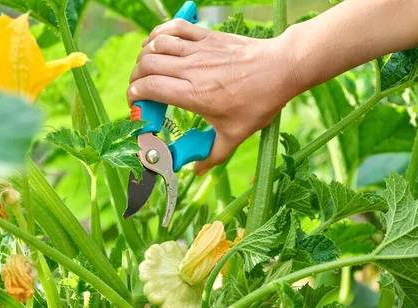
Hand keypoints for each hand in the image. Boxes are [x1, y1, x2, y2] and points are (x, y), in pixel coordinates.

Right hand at [127, 19, 299, 174]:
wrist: (281, 69)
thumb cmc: (260, 101)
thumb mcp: (236, 135)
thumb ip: (213, 155)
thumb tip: (197, 170)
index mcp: (194, 94)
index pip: (150, 88)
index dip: (135, 95)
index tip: (136, 103)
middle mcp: (191, 68)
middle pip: (147, 65)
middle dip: (135, 77)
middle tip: (140, 89)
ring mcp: (199, 49)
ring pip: (156, 44)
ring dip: (144, 55)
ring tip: (146, 69)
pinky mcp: (207, 36)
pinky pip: (175, 27)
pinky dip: (160, 32)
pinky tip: (157, 42)